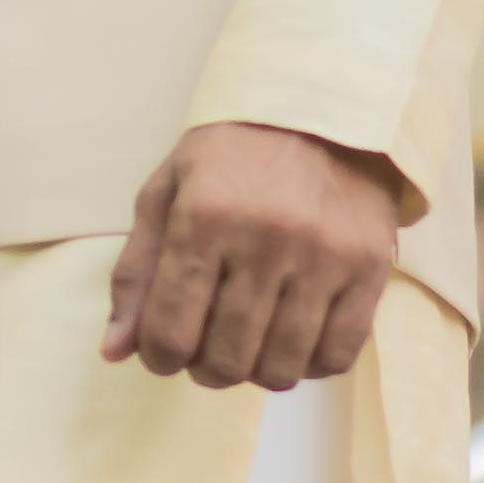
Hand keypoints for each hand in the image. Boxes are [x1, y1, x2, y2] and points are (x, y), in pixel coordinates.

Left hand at [102, 122, 402, 389]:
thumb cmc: (232, 154)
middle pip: (226, 357)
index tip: (163, 351)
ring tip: (249, 346)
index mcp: (205, 218)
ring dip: (255, 372)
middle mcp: (267, 240)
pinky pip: (337, 355)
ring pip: (281, 367)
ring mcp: (324, 257)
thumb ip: (138, 272)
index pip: (171, 330)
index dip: (159, 357)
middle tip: (206, 351)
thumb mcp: (168, 192)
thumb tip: (114, 351)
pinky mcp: (369, 268)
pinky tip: (293, 342)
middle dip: (204, 369)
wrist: (323, 109)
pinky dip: (309, 365)